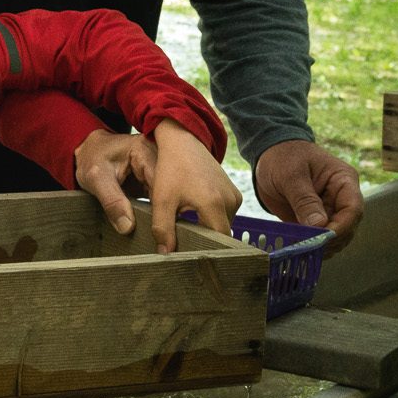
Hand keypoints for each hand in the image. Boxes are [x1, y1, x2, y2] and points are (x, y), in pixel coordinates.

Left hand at [73, 128, 156, 236]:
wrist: (87, 152)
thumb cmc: (90, 158)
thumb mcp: (96, 178)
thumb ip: (111, 201)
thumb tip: (127, 227)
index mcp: (143, 151)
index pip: (161, 182)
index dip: (163, 205)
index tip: (163, 228)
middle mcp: (155, 157)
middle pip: (167, 189)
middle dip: (166, 211)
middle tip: (163, 236)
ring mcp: (154, 170)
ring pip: (165, 195)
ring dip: (162, 213)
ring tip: (161, 234)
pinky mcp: (150, 180)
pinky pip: (158, 198)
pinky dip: (155, 211)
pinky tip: (154, 225)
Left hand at [147, 120, 241, 252]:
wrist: (183, 141)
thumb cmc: (171, 168)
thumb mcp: (162, 199)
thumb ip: (163, 228)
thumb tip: (166, 254)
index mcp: (215, 204)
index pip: (218, 241)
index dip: (206, 250)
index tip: (191, 257)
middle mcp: (231, 202)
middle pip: (221, 234)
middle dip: (204, 240)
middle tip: (185, 245)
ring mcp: (235, 196)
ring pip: (223, 224)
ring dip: (207, 227)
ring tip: (188, 227)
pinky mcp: (234, 192)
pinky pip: (225, 213)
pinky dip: (211, 217)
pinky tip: (194, 214)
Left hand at [255, 138, 363, 247]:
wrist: (268, 154)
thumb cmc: (283, 157)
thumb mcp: (291, 175)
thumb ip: (305, 200)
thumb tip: (319, 226)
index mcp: (343, 181)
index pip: (353, 208)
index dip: (342, 227)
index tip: (325, 238)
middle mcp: (340, 198)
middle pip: (347, 226)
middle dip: (331, 240)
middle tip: (310, 248)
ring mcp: (328, 210)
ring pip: (335, 236)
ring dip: (321, 246)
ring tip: (302, 251)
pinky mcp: (314, 220)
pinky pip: (317, 238)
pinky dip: (309, 246)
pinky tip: (297, 250)